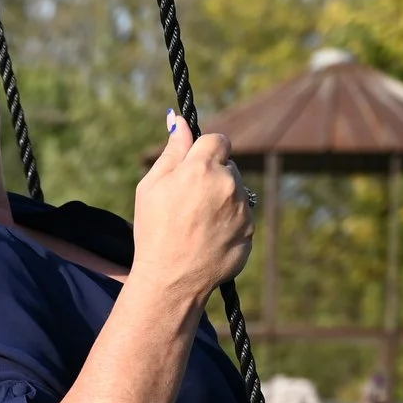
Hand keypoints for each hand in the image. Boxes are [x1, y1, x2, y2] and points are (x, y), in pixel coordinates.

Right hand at [130, 112, 254, 300]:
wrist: (171, 280)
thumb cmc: (154, 231)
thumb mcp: (151, 187)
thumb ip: (171, 152)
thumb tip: (179, 122)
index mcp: (202, 167)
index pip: (218, 140)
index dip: (205, 152)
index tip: (194, 167)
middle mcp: (229, 183)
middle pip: (228, 167)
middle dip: (214, 177)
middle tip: (189, 203)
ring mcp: (243, 208)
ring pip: (237, 192)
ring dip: (223, 201)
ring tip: (197, 225)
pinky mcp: (250, 231)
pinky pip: (242, 218)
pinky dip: (229, 224)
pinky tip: (207, 239)